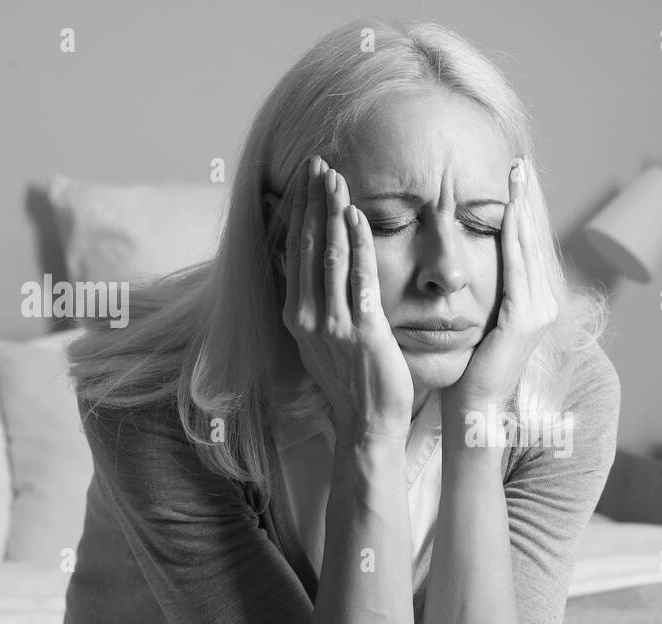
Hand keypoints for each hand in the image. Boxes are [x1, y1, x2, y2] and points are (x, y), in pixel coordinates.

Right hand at [271, 156, 413, 442]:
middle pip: (308, 245)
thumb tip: (301, 264)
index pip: (294, 250)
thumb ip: (314, 300)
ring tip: (334, 176)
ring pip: (330, 255)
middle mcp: (308, 315)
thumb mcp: (322, 338)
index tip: (304, 178)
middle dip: (312, 200)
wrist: (367, 424)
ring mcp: (332, 323)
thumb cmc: (352, 382)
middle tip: (317, 161)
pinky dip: (358, 243)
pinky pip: (358, 278)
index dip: (299, 211)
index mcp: (297, 314)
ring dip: (332, 211)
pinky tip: (357, 214)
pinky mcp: (361, 330)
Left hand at [444, 156, 558, 410]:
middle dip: (525, 201)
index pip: (527, 248)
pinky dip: (512, 238)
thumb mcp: (482, 322)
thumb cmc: (469, 369)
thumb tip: (472, 263)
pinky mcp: (524, 319)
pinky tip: (507, 212)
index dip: (522, 212)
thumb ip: (487, 293)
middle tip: (520, 164)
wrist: (473, 406)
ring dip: (521, 209)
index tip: (515, 180)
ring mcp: (538, 312)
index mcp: (534, 304)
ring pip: (527, 248)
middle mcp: (543, 304)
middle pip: (533, 241)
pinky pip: (516, 268)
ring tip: (516, 176)